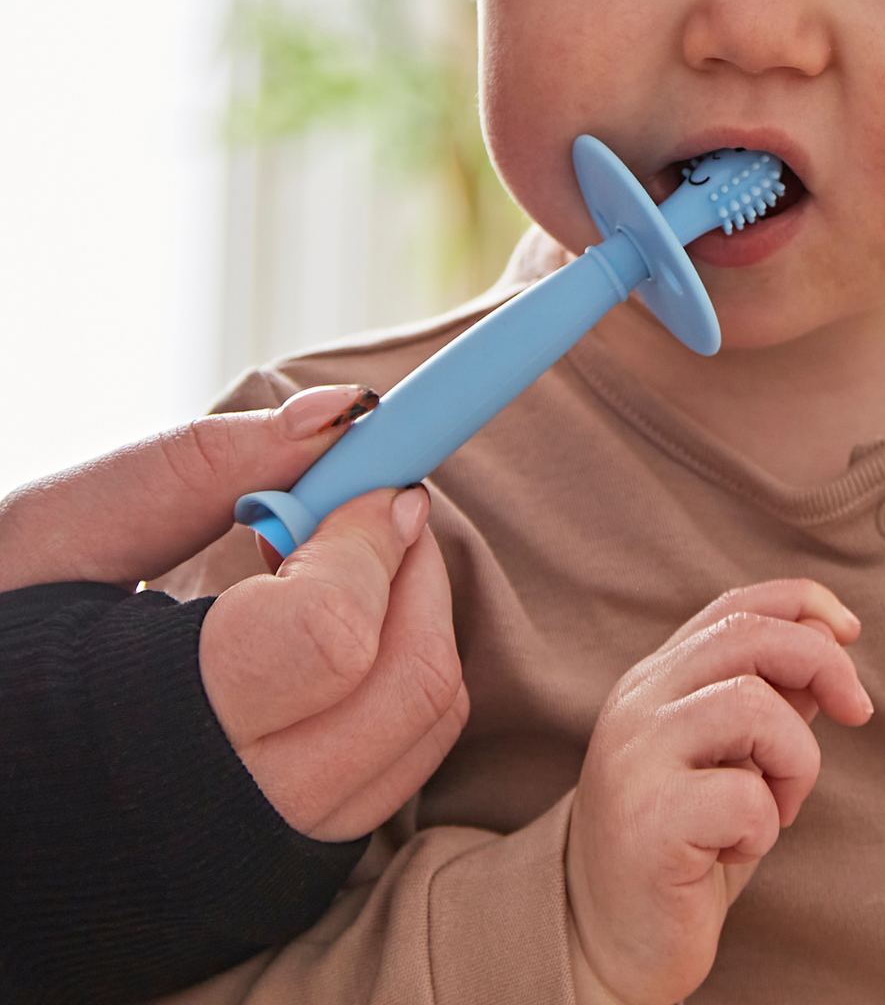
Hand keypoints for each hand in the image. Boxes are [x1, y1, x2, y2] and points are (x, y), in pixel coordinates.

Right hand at [0, 386, 468, 841]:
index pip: (329, 633)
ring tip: (353, 566)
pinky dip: (402, 681)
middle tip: (380, 509)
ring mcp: (265, 857)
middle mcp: (224, 819)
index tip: (368, 482)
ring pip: (423, 730)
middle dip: (418, 572)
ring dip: (422, 620)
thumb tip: (339, 412)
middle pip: (406, 687)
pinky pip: (402, 768)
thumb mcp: (61, 536)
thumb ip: (198, 466)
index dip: (367, 539)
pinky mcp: (290, 872)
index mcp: (148, 728)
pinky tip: (341, 634)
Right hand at [565, 579, 873, 1004]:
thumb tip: (830, 637)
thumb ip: (772, 698)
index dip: (804, 601)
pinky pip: (745, 797)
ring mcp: (635, 757)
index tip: (851, 631)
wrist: (607, 941)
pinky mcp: (646, 820)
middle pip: (749, 636)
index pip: (735, 605)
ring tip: (778, 808)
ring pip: (753, 706)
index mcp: (658, 680)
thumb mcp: (736, 759)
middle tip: (858, 712)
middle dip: (825, 665)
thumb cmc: (686, 846)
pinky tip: (734, 849)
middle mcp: (638, 703)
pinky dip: (764, 825)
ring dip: (796, 760)